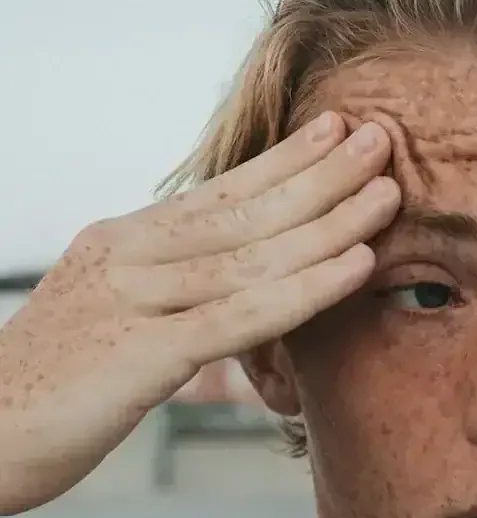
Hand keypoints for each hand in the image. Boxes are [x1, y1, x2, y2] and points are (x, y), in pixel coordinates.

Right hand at [0, 114, 399, 513]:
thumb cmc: (46, 389)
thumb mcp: (105, 320)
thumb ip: (159, 294)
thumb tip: (215, 286)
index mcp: (120, 244)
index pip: (216, 193)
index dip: (282, 161)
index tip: (336, 129)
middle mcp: (128, 258)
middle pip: (243, 210)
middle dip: (320, 174)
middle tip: (383, 137)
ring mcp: (134, 302)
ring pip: (252, 254)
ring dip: (330, 221)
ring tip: (388, 190)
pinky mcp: (141, 356)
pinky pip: (241, 316)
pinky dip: (306, 289)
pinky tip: (356, 266)